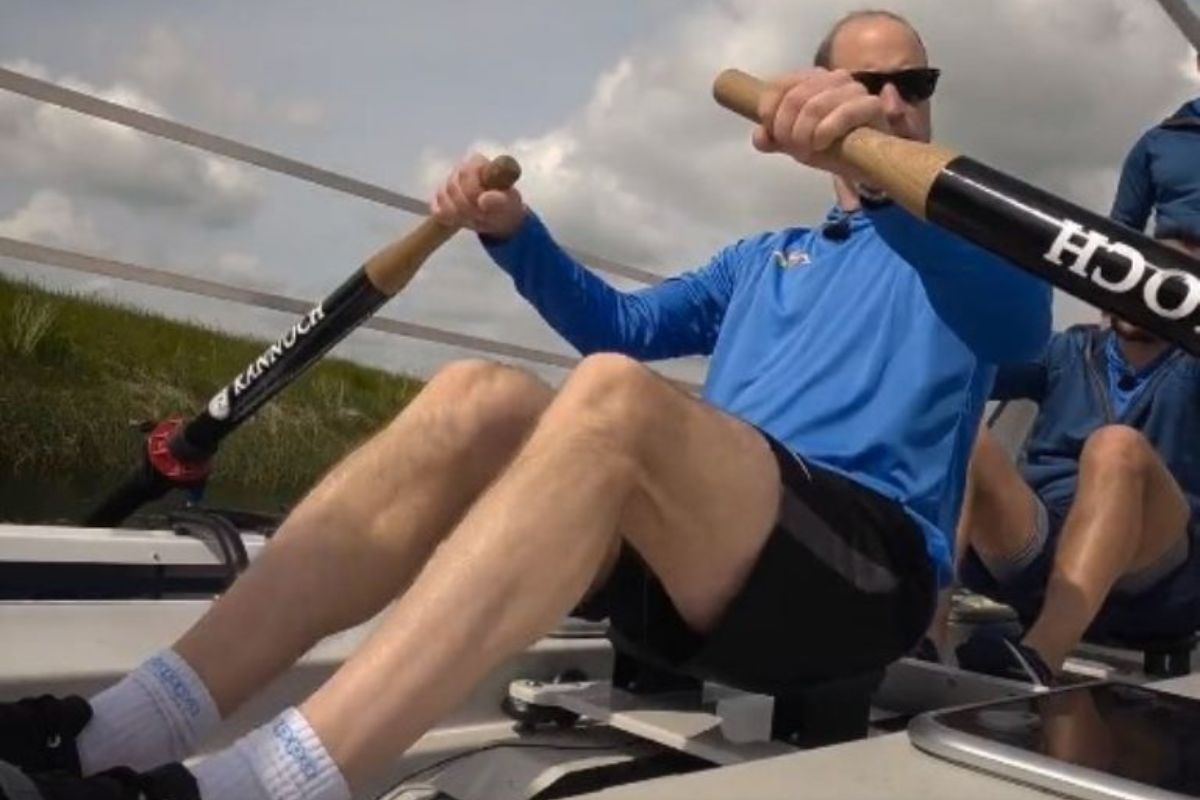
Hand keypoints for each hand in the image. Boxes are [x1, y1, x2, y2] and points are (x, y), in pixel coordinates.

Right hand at [430, 152, 525, 237]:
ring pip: (443, 198)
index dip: (472, 192)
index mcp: (479, 163)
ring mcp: (449, 183)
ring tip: (475, 219)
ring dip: (459, 215)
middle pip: (452, 187)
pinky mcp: (440, 198)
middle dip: (467, 207)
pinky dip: (448, 217)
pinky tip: (460, 220)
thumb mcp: (509, 205)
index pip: (465, 172)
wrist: (498, 218)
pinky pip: (436, 208)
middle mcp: (461, 169)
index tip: (484, 205)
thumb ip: (499, 200)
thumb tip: (483, 199)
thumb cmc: (505, 207)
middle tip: (482, 216)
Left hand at [751, 69, 888, 179]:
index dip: (770, 111)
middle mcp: (833, 78)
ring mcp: (854, 90)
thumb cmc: (832, 147)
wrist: (867, 163)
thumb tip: (760, 136)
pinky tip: (822, 145)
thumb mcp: (797, 143)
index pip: (780, 85)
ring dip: (804, 135)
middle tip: (794, 149)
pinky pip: (843, 114)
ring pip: (814, 106)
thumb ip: (774, 138)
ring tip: (808, 151)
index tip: (773, 134)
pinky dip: (826, 132)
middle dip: (787, 130)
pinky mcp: (871, 106)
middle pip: (794, 98)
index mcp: (813, 80)